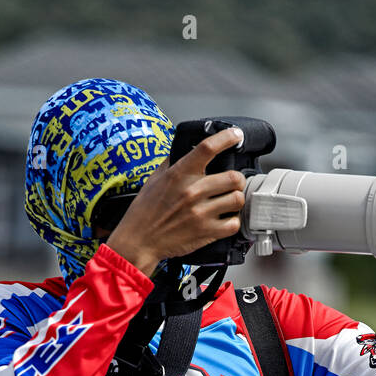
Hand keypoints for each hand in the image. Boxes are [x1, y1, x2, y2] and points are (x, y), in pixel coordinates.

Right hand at [105, 126, 246, 276]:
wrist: (139, 240)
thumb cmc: (145, 211)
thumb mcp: (155, 178)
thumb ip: (173, 163)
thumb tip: (187, 149)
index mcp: (180, 174)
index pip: (208, 147)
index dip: (227, 138)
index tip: (236, 135)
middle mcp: (192, 191)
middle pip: (234, 177)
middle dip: (237, 179)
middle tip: (232, 183)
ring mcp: (200, 213)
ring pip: (237, 200)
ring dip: (236, 200)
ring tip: (229, 202)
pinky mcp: (205, 232)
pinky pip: (233, 224)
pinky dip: (233, 222)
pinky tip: (225, 220)